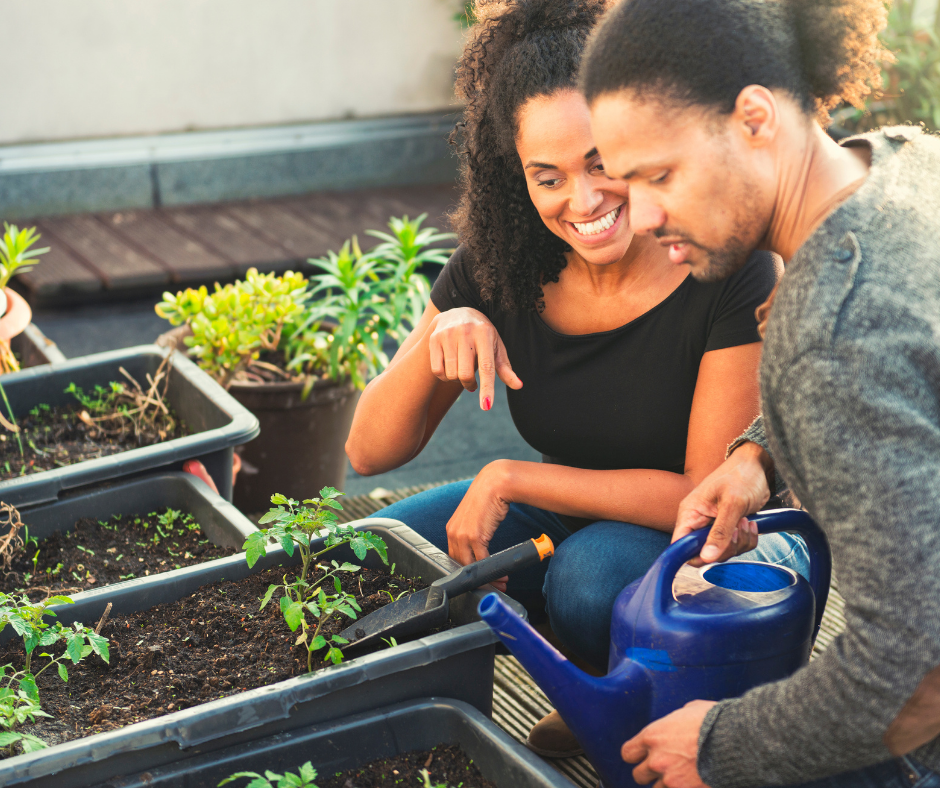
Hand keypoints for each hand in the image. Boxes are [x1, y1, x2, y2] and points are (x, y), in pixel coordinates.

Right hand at [428, 308, 522, 409]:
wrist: (457, 312)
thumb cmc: (482, 335)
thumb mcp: (496, 347)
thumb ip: (505, 368)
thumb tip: (519, 386)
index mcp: (484, 333)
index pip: (486, 367)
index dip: (487, 388)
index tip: (486, 406)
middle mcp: (465, 332)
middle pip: (465, 374)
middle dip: (470, 384)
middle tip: (472, 383)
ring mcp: (447, 334)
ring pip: (450, 374)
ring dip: (457, 379)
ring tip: (461, 369)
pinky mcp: (434, 339)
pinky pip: (437, 371)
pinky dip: (444, 376)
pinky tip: (450, 367)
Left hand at [445, 461, 513, 590]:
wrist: (495, 483)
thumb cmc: (488, 498)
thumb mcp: (475, 516)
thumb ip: (473, 531)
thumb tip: (480, 547)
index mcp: (452, 529)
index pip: (455, 557)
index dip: (468, 571)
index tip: (480, 579)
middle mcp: (453, 533)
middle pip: (461, 565)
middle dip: (477, 579)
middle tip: (493, 586)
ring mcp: (462, 535)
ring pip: (471, 566)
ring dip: (487, 578)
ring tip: (500, 583)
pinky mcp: (474, 536)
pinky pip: (481, 560)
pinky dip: (492, 570)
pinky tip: (502, 574)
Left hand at [622, 700, 715, 787]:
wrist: (736, 742)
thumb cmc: (715, 722)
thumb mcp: (689, 710)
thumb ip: (676, 720)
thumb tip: (678, 722)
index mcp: (653, 736)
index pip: (628, 753)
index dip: (636, 756)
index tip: (642, 757)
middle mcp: (657, 760)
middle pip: (639, 775)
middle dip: (650, 772)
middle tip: (663, 769)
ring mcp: (671, 780)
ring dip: (667, 784)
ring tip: (680, 777)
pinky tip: (691, 783)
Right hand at [673, 442, 772, 565]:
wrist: (758, 467)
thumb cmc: (741, 476)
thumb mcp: (732, 504)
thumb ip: (720, 532)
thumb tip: (707, 557)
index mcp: (690, 513)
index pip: (680, 544)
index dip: (693, 554)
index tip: (713, 553)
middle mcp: (698, 522)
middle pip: (704, 553)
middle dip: (725, 547)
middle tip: (737, 529)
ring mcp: (714, 526)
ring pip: (722, 551)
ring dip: (739, 542)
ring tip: (746, 521)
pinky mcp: (729, 528)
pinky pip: (736, 546)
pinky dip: (747, 539)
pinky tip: (751, 523)